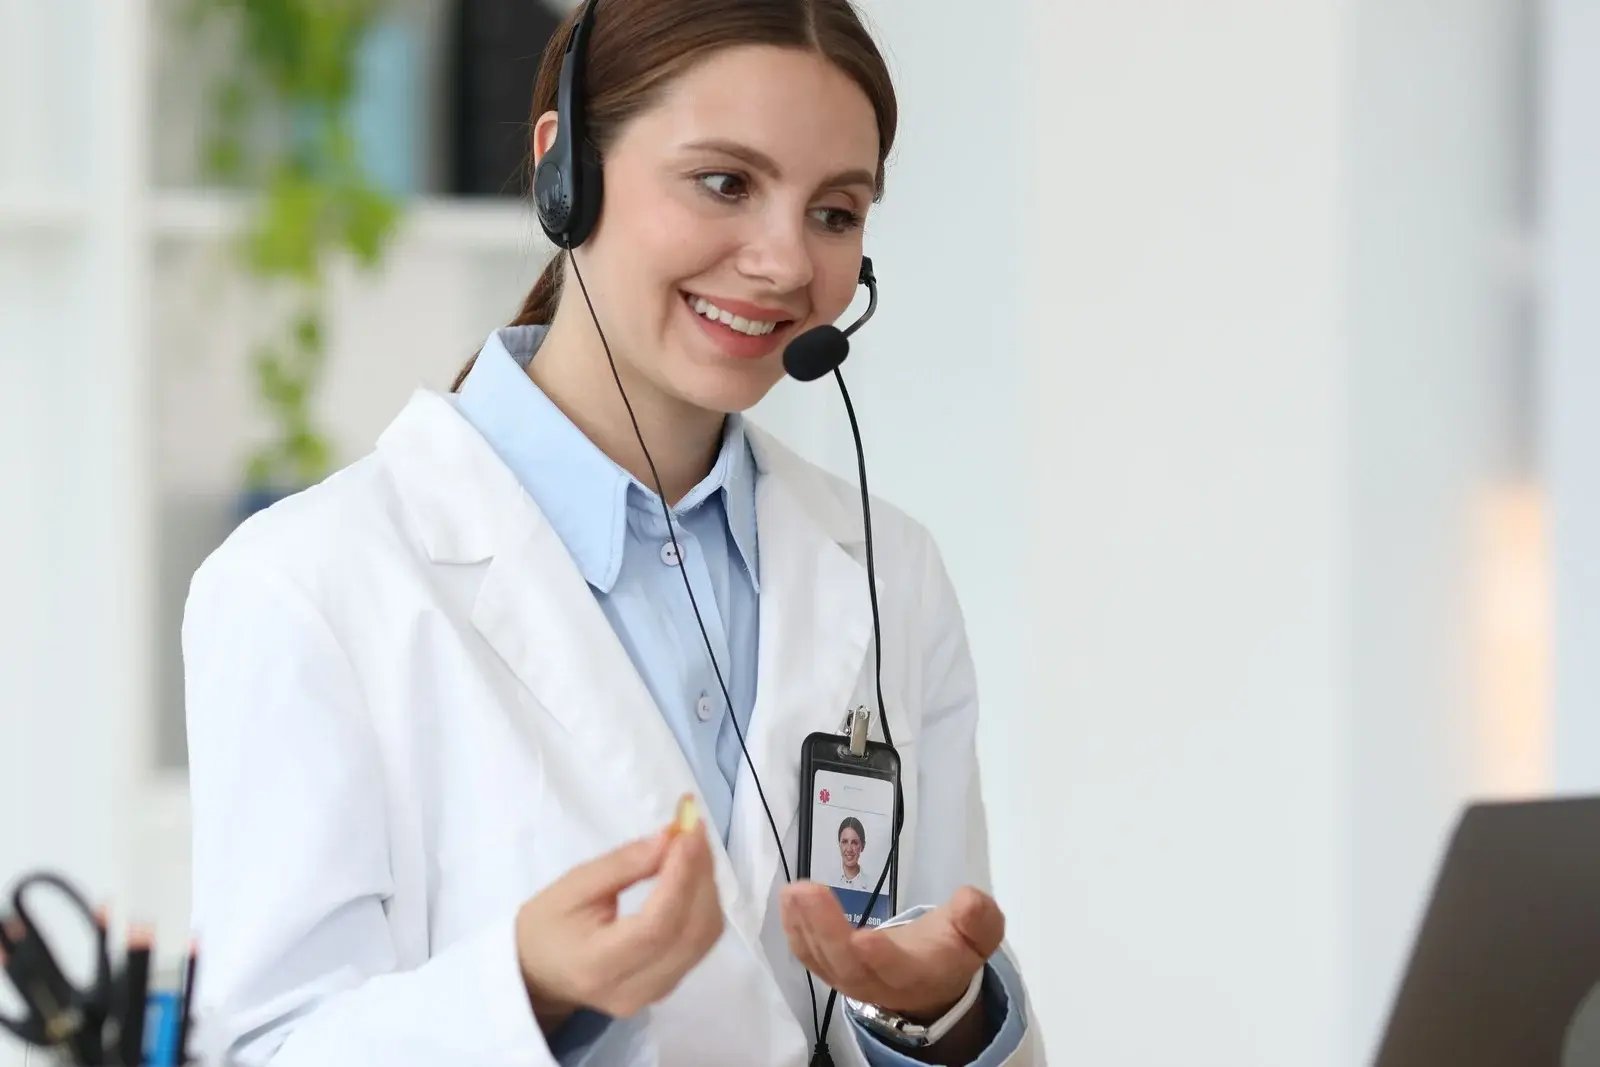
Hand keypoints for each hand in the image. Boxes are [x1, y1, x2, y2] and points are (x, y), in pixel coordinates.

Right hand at [515, 796, 723, 1032]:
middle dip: (700, 875)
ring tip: (693, 846)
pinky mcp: (668, 987)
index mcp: (597, 966)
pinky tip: (692, 874)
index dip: (680, 877)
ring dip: (707, 886)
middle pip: (690, 933)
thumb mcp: (571, 886)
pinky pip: (700, 943)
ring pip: (703, 937)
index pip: (655, 927)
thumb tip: (671, 839)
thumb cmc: (547, 925)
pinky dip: (703, 903)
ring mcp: (654, 994)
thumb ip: (622, 864)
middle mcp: (633, 990)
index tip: (688, 833)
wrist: (539, 974)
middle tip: (694, 829)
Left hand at [779, 883, 1003, 1021]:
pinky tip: (789, 899)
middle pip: (848, 965)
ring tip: (794, 891)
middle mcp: (879, 982)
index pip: (897, 970)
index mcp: (919, 974)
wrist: (929, 980)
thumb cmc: (952, 949)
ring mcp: (849, 977)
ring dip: (804, 926)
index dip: (881, 957)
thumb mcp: (978, 935)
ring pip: (822, 959)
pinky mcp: (830, 966)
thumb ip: (979, 920)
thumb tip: (971, 900)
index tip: (863, 938)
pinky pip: (808, 952)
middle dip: (827, 931)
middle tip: (808, 892)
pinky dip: (795, 929)